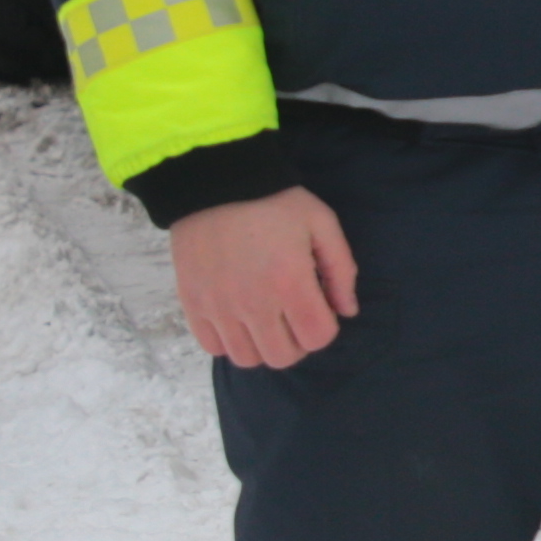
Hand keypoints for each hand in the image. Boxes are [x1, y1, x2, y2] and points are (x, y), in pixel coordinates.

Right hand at [173, 187, 359, 368]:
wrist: (214, 182)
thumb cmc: (273, 200)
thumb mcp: (321, 222)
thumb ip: (341, 269)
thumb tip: (347, 310)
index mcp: (290, 282)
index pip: (317, 338)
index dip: (325, 326)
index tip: (319, 306)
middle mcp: (253, 303)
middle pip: (282, 357)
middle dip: (297, 342)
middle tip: (294, 316)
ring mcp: (219, 306)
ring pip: (246, 358)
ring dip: (262, 345)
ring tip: (266, 318)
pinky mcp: (193, 302)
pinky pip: (212, 347)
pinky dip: (228, 341)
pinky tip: (238, 317)